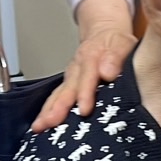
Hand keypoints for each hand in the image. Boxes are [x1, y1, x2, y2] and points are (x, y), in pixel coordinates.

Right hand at [32, 0, 135, 131]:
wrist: (104, 34)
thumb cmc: (115, 42)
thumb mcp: (121, 43)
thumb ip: (116, 57)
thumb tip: (108, 72)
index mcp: (91, 57)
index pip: (87, 76)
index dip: (85, 93)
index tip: (84, 109)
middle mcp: (77, 69)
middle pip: (67, 89)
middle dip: (58, 107)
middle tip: (51, 122)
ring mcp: (70, 77)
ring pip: (57, 94)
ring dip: (48, 111)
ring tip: (39, 126)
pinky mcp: (68, 84)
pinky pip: (56, 97)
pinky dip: (47, 110)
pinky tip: (41, 124)